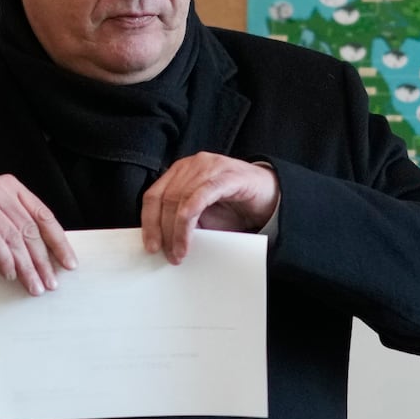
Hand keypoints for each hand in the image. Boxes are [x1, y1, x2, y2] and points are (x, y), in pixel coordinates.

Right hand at [0, 174, 75, 294]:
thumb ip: (18, 234)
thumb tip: (46, 260)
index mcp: (12, 188)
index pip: (43, 215)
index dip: (58, 241)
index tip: (68, 263)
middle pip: (30, 228)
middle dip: (42, 260)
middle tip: (50, 282)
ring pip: (13, 236)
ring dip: (25, 266)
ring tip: (32, 285)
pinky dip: (3, 259)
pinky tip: (9, 274)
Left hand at [140, 153, 278, 263]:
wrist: (271, 196)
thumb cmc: (235, 206)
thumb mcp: (203, 217)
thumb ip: (183, 223)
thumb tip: (161, 243)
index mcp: (181, 171)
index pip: (154, 195)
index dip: (148, 222)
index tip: (150, 246)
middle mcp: (192, 165)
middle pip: (164, 198)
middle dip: (162, 230)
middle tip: (166, 254)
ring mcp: (210, 167)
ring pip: (179, 199)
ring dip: (176, 231)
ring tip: (179, 252)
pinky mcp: (226, 176)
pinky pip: (199, 198)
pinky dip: (188, 223)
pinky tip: (188, 240)